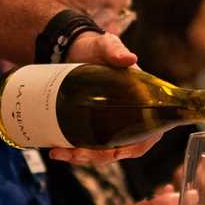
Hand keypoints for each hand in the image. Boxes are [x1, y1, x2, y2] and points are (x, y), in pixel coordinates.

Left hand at [47, 31, 154, 164]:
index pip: (148, 134)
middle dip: (98, 156)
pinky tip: (57, 150)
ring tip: (60, 153)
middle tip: (76, 153)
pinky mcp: (90, 125)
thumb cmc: (98, 48)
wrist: (73, 49)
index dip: (136, 147)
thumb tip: (129, 59)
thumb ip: (116, 51)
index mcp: (142, 103)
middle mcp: (127, 118)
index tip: (117, 153)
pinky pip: (85, 144)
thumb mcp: (107, 46)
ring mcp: (108, 124)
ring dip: (82, 157)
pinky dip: (72, 151)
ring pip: (100, 151)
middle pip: (119, 148)